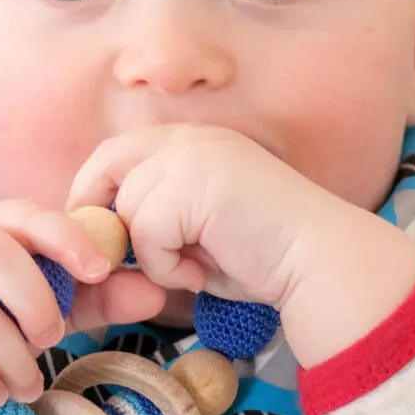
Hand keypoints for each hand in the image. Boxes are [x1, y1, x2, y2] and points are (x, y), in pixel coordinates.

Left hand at [67, 125, 414, 364]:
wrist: (318, 262)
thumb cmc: (266, 256)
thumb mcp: (200, 227)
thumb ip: (157, 218)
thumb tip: (102, 233)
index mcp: (194, 142)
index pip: (118, 150)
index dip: (96, 189)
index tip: (98, 233)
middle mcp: (190, 138)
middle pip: (109, 164)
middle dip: (98, 211)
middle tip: (111, 256)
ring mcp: (192, 156)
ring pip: (129, 210)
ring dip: (151, 255)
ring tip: (193, 271)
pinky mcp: (193, 184)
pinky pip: (146, 233)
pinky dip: (166, 267)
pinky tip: (200, 276)